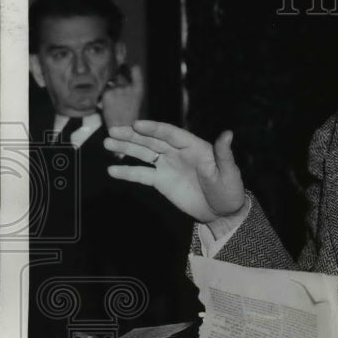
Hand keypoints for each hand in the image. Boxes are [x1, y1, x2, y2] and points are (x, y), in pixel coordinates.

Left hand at [101, 65, 143, 127]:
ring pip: (109, 83)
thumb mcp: (136, 101)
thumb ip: (129, 89)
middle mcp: (129, 86)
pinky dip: (101, 97)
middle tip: (115, 92)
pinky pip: (102, 91)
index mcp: (139, 89)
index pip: (136, 70)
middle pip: (119, 76)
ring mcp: (117, 89)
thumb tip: (116, 80)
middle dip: (115, 80)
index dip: (131, 67)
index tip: (128, 65)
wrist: (123, 129)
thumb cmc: (130, 117)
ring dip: (107, 89)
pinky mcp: (107, 94)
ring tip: (111, 102)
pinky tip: (104, 105)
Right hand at [104, 120, 246, 229]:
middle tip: (113, 130)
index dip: (154, 128)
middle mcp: (178, 152)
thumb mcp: (229, 173)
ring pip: (144, 153)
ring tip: (108, 143)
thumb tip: (228, 133)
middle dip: (133, 135)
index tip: (136, 124)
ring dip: (126, 148)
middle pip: (152, 140)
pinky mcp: (162, 181)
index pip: (171, 134)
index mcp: (194, 146)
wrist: (222, 213)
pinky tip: (112, 170)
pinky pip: (142, 174)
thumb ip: (224, 154)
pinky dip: (127, 171)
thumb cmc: (229, 190)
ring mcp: (168, 166)